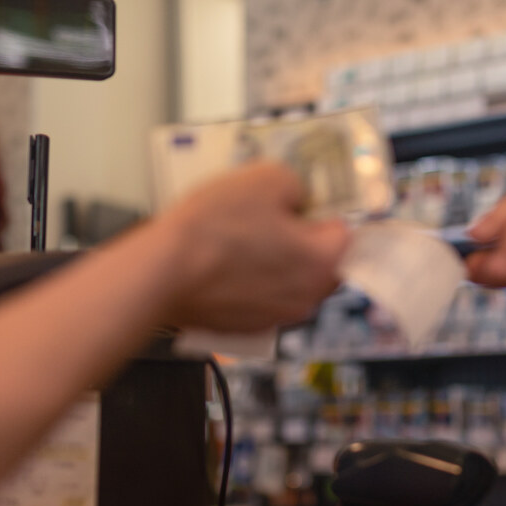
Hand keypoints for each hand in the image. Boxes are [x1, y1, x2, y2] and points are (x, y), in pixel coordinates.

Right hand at [157, 161, 350, 330]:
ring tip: (240, 238)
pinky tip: (225, 263)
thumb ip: (295, 184)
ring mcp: (278, 317)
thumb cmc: (214, 228)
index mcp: (324, 262)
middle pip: (320, 261)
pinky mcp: (247, 327)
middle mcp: (308, 297)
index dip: (321, 212)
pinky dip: (251, 283)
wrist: (161, 273)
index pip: (345, 232)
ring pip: (289, 281)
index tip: (301, 203)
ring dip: (275, 262)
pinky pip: (261, 298)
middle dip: (302, 240)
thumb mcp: (265, 178)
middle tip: (268, 217)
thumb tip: (297, 195)